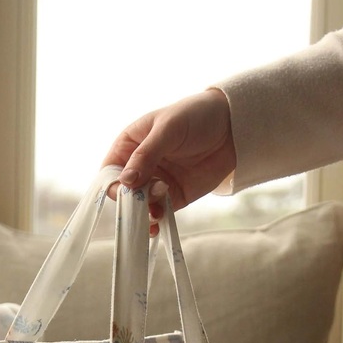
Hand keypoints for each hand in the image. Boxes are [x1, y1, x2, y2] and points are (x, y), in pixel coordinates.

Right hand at [103, 89, 236, 226]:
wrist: (232, 126)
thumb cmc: (196, 116)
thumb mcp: (168, 129)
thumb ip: (146, 155)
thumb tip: (125, 182)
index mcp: (130, 145)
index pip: (110, 171)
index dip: (113, 182)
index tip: (126, 188)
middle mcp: (139, 167)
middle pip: (123, 192)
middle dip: (131, 199)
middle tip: (147, 196)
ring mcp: (156, 183)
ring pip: (140, 205)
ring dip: (145, 210)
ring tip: (161, 200)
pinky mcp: (174, 196)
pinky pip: (159, 212)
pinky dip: (156, 221)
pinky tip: (156, 226)